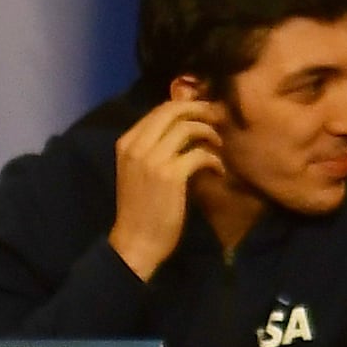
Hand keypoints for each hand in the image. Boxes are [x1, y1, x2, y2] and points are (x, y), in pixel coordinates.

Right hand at [109, 91, 220, 281]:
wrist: (136, 240)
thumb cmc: (142, 207)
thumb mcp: (140, 170)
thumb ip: (155, 148)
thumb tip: (185, 128)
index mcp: (126, 142)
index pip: (159, 109)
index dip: (187, 106)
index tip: (206, 113)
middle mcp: (136, 146)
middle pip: (172, 110)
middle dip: (201, 109)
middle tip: (219, 119)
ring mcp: (152, 159)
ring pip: (188, 127)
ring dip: (210, 133)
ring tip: (219, 146)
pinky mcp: (170, 175)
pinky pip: (200, 153)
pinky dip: (215, 160)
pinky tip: (219, 171)